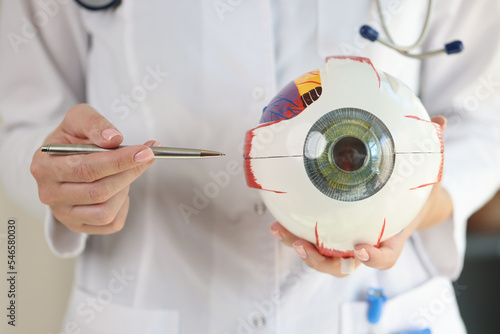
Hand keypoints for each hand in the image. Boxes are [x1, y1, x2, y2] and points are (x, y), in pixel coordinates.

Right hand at [30, 104, 157, 233]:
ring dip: (124, 189)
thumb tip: (113, 138)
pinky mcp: (79, 226)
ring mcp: (64, 214)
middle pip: (99, 191)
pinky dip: (123, 205)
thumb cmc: (73, 138)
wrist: (65, 158)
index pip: (86, 169)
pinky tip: (120, 188)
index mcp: (44, 167)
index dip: (119, 161)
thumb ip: (94, 123)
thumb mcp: (79, 118)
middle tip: (147, 156)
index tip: (145, 152)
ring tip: (125, 171)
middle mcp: (49, 194)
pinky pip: (112, 223)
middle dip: (129, 172)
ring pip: (106, 211)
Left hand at [269, 116, 451, 275]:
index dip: (373, 257)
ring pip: (322, 257)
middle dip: (321, 260)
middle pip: (343, 265)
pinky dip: (294, 233)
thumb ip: (431, 152)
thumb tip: (440, 123)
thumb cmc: (414, 191)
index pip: (386, 257)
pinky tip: (277, 220)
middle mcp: (366, 244)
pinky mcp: (331, 233)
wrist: (405, 201)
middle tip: (304, 245)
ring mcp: (346, 241)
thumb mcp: (427, 173)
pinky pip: (312, 240)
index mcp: (391, 237)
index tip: (361, 248)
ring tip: (280, 230)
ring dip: (300, 248)